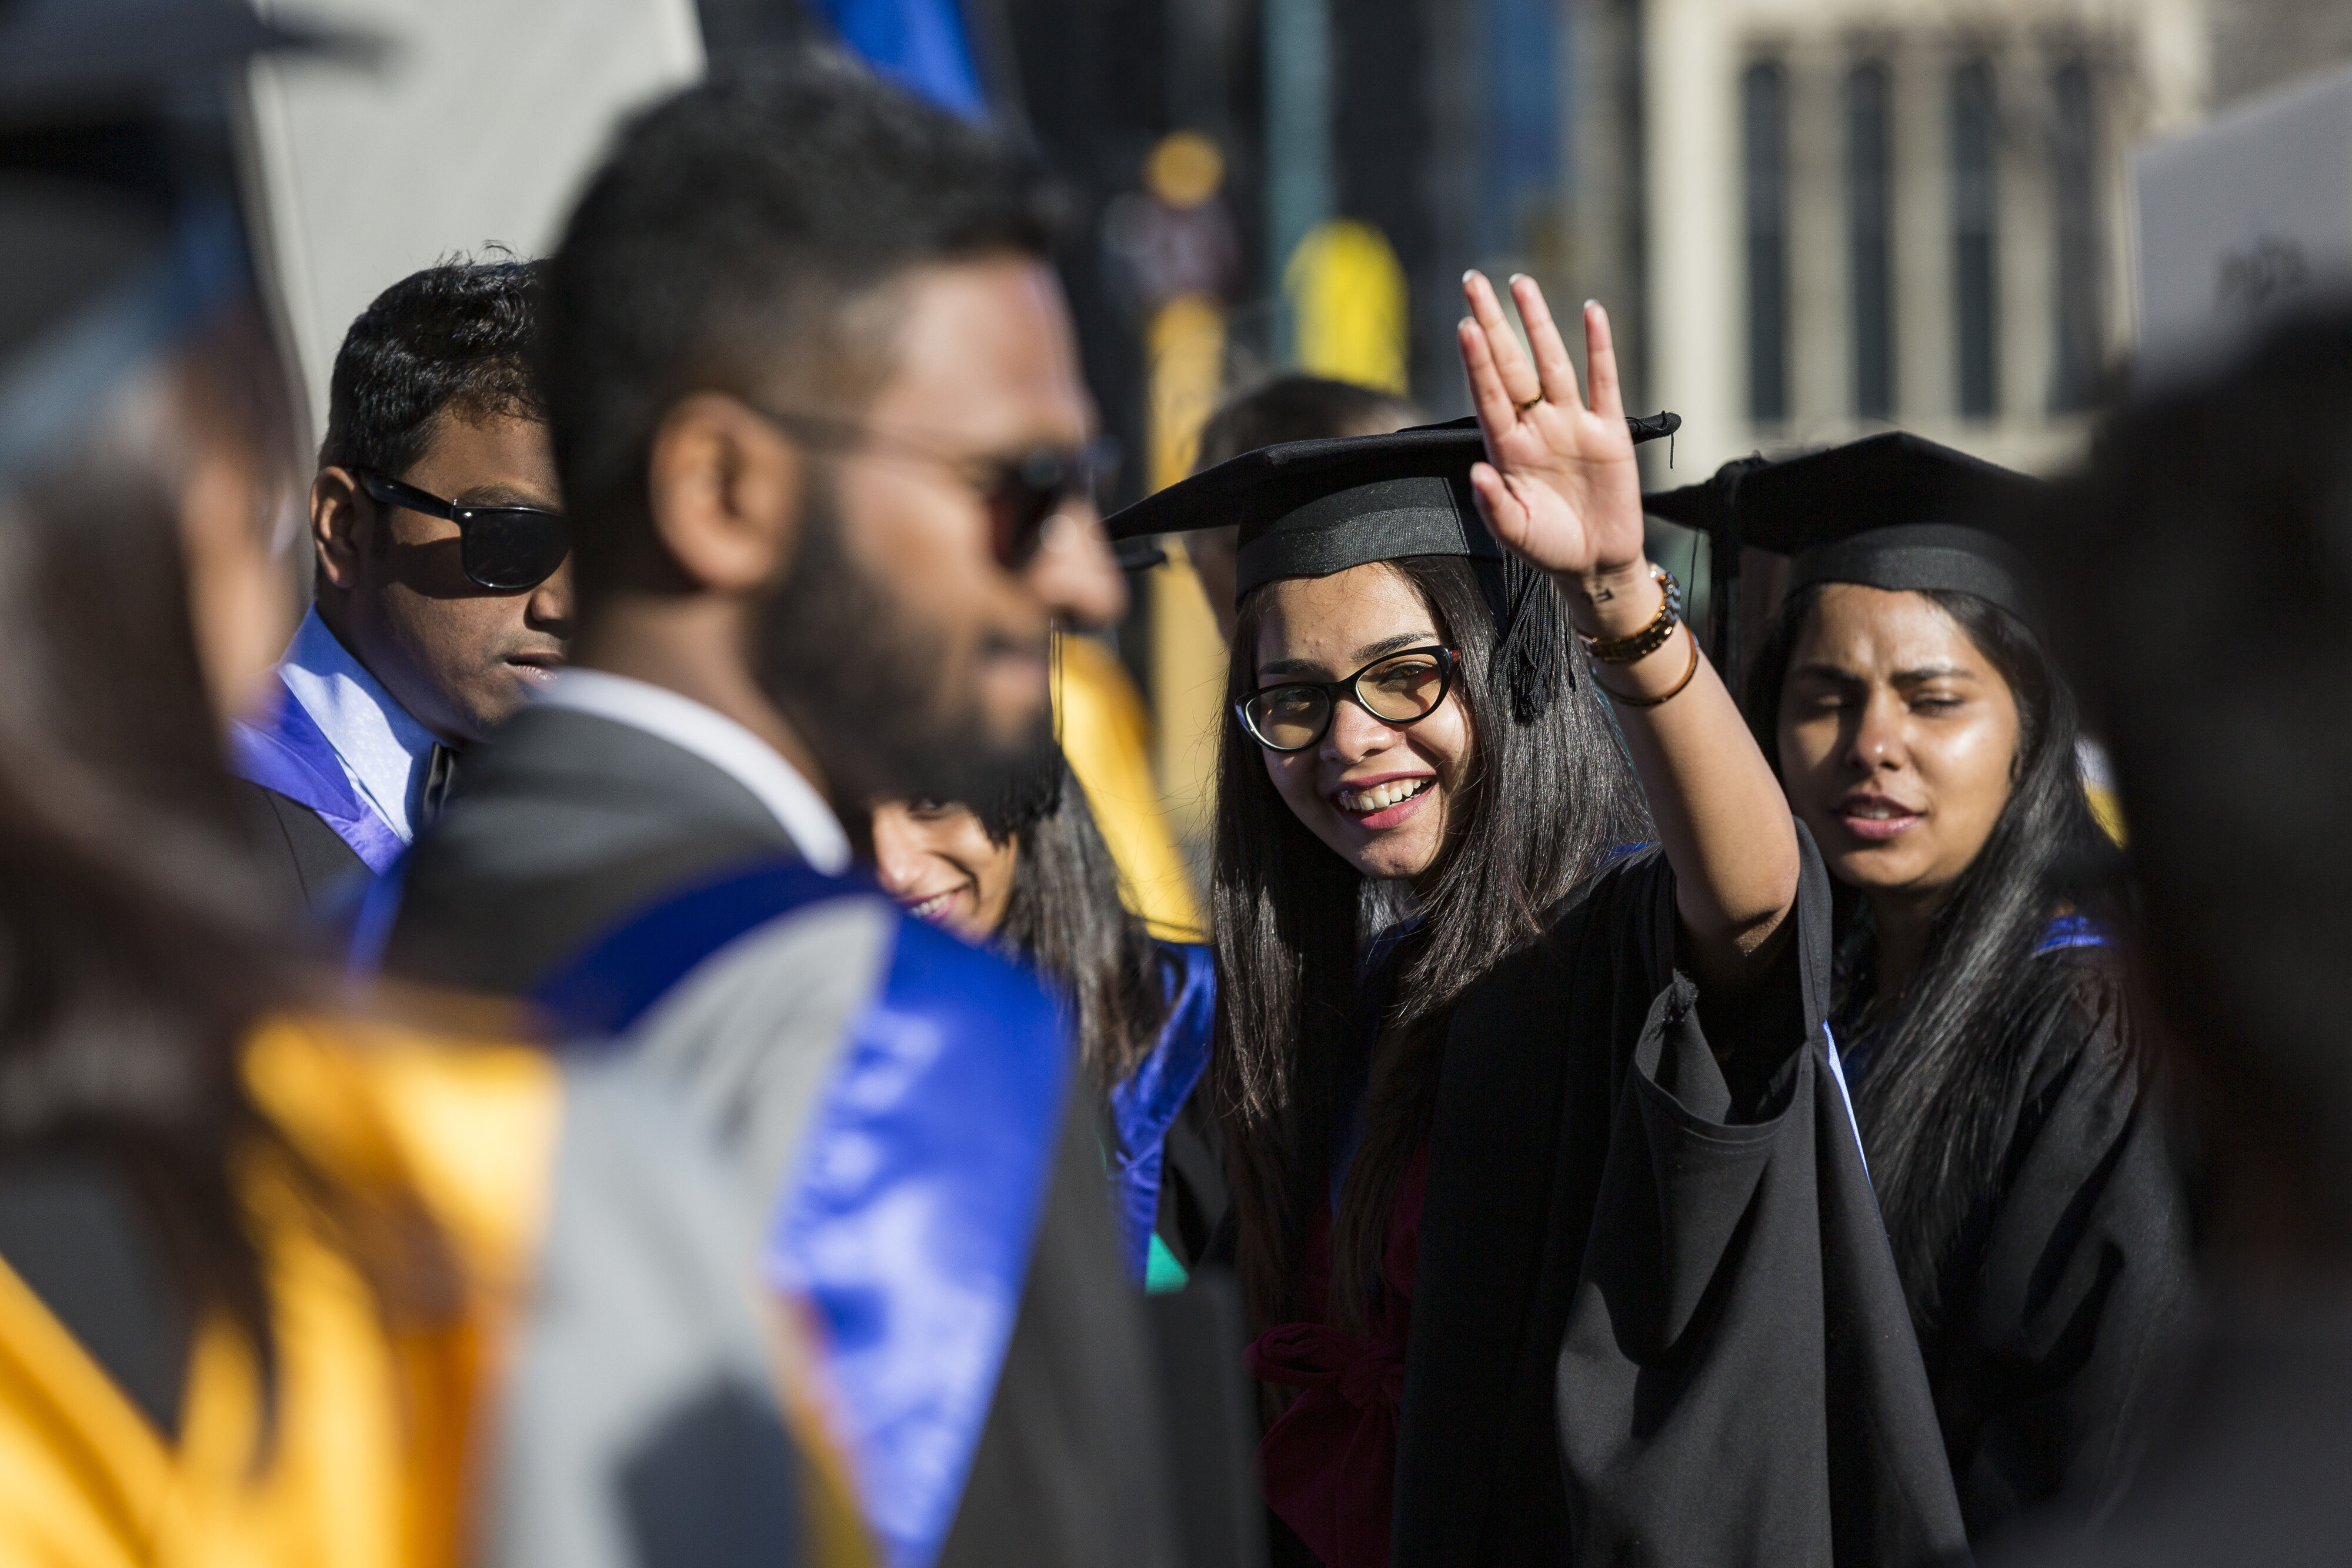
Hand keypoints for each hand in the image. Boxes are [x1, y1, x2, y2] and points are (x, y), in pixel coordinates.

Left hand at [1456, 274, 1648, 612]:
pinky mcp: (1609, 431)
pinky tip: (1590, 312)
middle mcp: (1536, 427)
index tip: (1464, 324)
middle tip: (1473, 280)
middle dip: (1494, 323)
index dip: (1477, 360)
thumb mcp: (1514, 533)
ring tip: (1520, 283)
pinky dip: (1598, 347)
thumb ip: (1494, 503)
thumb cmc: (1548, 549)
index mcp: (1507, 449)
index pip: (1487, 394)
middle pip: (1512, 364)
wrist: (1596, 565)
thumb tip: (1477, 470)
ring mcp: (1572, 424)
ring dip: (1537, 323)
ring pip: (1552, 362)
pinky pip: (1603, 381)